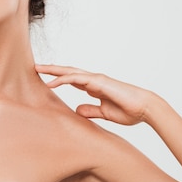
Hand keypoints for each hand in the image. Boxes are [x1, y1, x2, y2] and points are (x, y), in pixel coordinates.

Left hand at [35, 64, 157, 125]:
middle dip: (52, 69)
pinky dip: (63, 78)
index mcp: (94, 87)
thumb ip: (91, 111)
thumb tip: (76, 110)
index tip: (45, 78)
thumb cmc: (129, 111)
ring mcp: (96, 79)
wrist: (145, 109)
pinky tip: (51, 81)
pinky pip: (77, 78)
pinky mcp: (99, 82)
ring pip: (70, 71)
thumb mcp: (104, 113)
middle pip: (67, 72)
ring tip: (38, 68)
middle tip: (35, 67)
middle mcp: (93, 80)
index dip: (58, 78)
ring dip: (53, 70)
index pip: (72, 79)